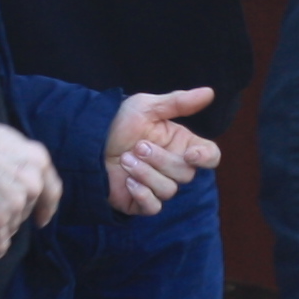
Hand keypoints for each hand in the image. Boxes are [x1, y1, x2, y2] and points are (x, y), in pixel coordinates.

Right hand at [0, 116, 58, 258]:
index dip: (46, 209)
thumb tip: (20, 179)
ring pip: (11, 226)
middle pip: (25, 210)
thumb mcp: (8, 139)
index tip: (41, 221)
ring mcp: (14, 203)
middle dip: (12, 212)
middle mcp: (32, 184)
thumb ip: (21, 161)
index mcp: (38, 161)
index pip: (52, 192)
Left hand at [103, 86, 219, 214]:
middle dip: (160, 160)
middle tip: (138, 147)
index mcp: (181, 144)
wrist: (88, 141)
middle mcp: (173, 167)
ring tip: (125, 160)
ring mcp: (157, 186)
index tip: (190, 154)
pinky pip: (153, 207)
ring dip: (146, 174)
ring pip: (169, 190)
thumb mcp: (147, 106)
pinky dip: (141, 194)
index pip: (210, 156)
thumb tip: (210, 92)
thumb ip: (179, 102)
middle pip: (186, 174)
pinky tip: (127, 181)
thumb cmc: (119, 122)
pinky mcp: (140, 202)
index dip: (205, 158)